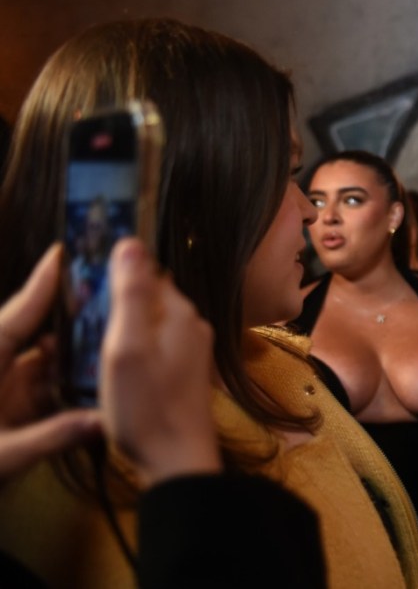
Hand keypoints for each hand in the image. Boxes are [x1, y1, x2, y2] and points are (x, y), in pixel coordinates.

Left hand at [0, 245, 101, 480]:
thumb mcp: (1, 458)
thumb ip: (51, 438)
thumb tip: (103, 421)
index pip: (15, 317)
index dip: (40, 285)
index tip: (61, 252)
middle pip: (35, 335)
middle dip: (70, 320)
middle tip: (109, 302)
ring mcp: (0, 394)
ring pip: (43, 366)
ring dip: (73, 361)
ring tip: (113, 346)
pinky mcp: (7, 415)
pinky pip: (42, 394)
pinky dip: (67, 391)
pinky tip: (96, 390)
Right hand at [100, 239, 220, 486]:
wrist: (179, 460)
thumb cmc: (147, 405)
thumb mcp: (127, 346)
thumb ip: (131, 294)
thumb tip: (131, 243)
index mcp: (180, 313)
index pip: (149, 272)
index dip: (117, 275)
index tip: (87, 289)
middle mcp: (193, 327)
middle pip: (151, 298)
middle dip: (121, 302)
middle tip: (85, 322)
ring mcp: (195, 352)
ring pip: (154, 324)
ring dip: (128, 329)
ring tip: (98, 347)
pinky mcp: (189, 375)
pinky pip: (159, 348)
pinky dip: (138, 350)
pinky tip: (120, 369)